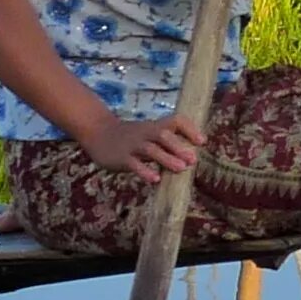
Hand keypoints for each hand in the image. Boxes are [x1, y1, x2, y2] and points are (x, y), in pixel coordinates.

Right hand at [75, 112, 204, 182]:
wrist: (98, 132)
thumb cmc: (131, 137)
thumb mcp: (149, 133)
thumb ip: (167, 143)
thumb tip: (191, 157)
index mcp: (155, 126)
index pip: (175, 120)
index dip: (189, 129)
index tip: (202, 141)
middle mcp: (145, 133)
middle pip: (163, 135)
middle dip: (178, 146)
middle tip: (193, 160)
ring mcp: (133, 145)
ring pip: (150, 149)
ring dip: (166, 158)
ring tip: (181, 169)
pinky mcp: (121, 157)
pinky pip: (134, 164)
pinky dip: (145, 171)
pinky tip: (155, 179)